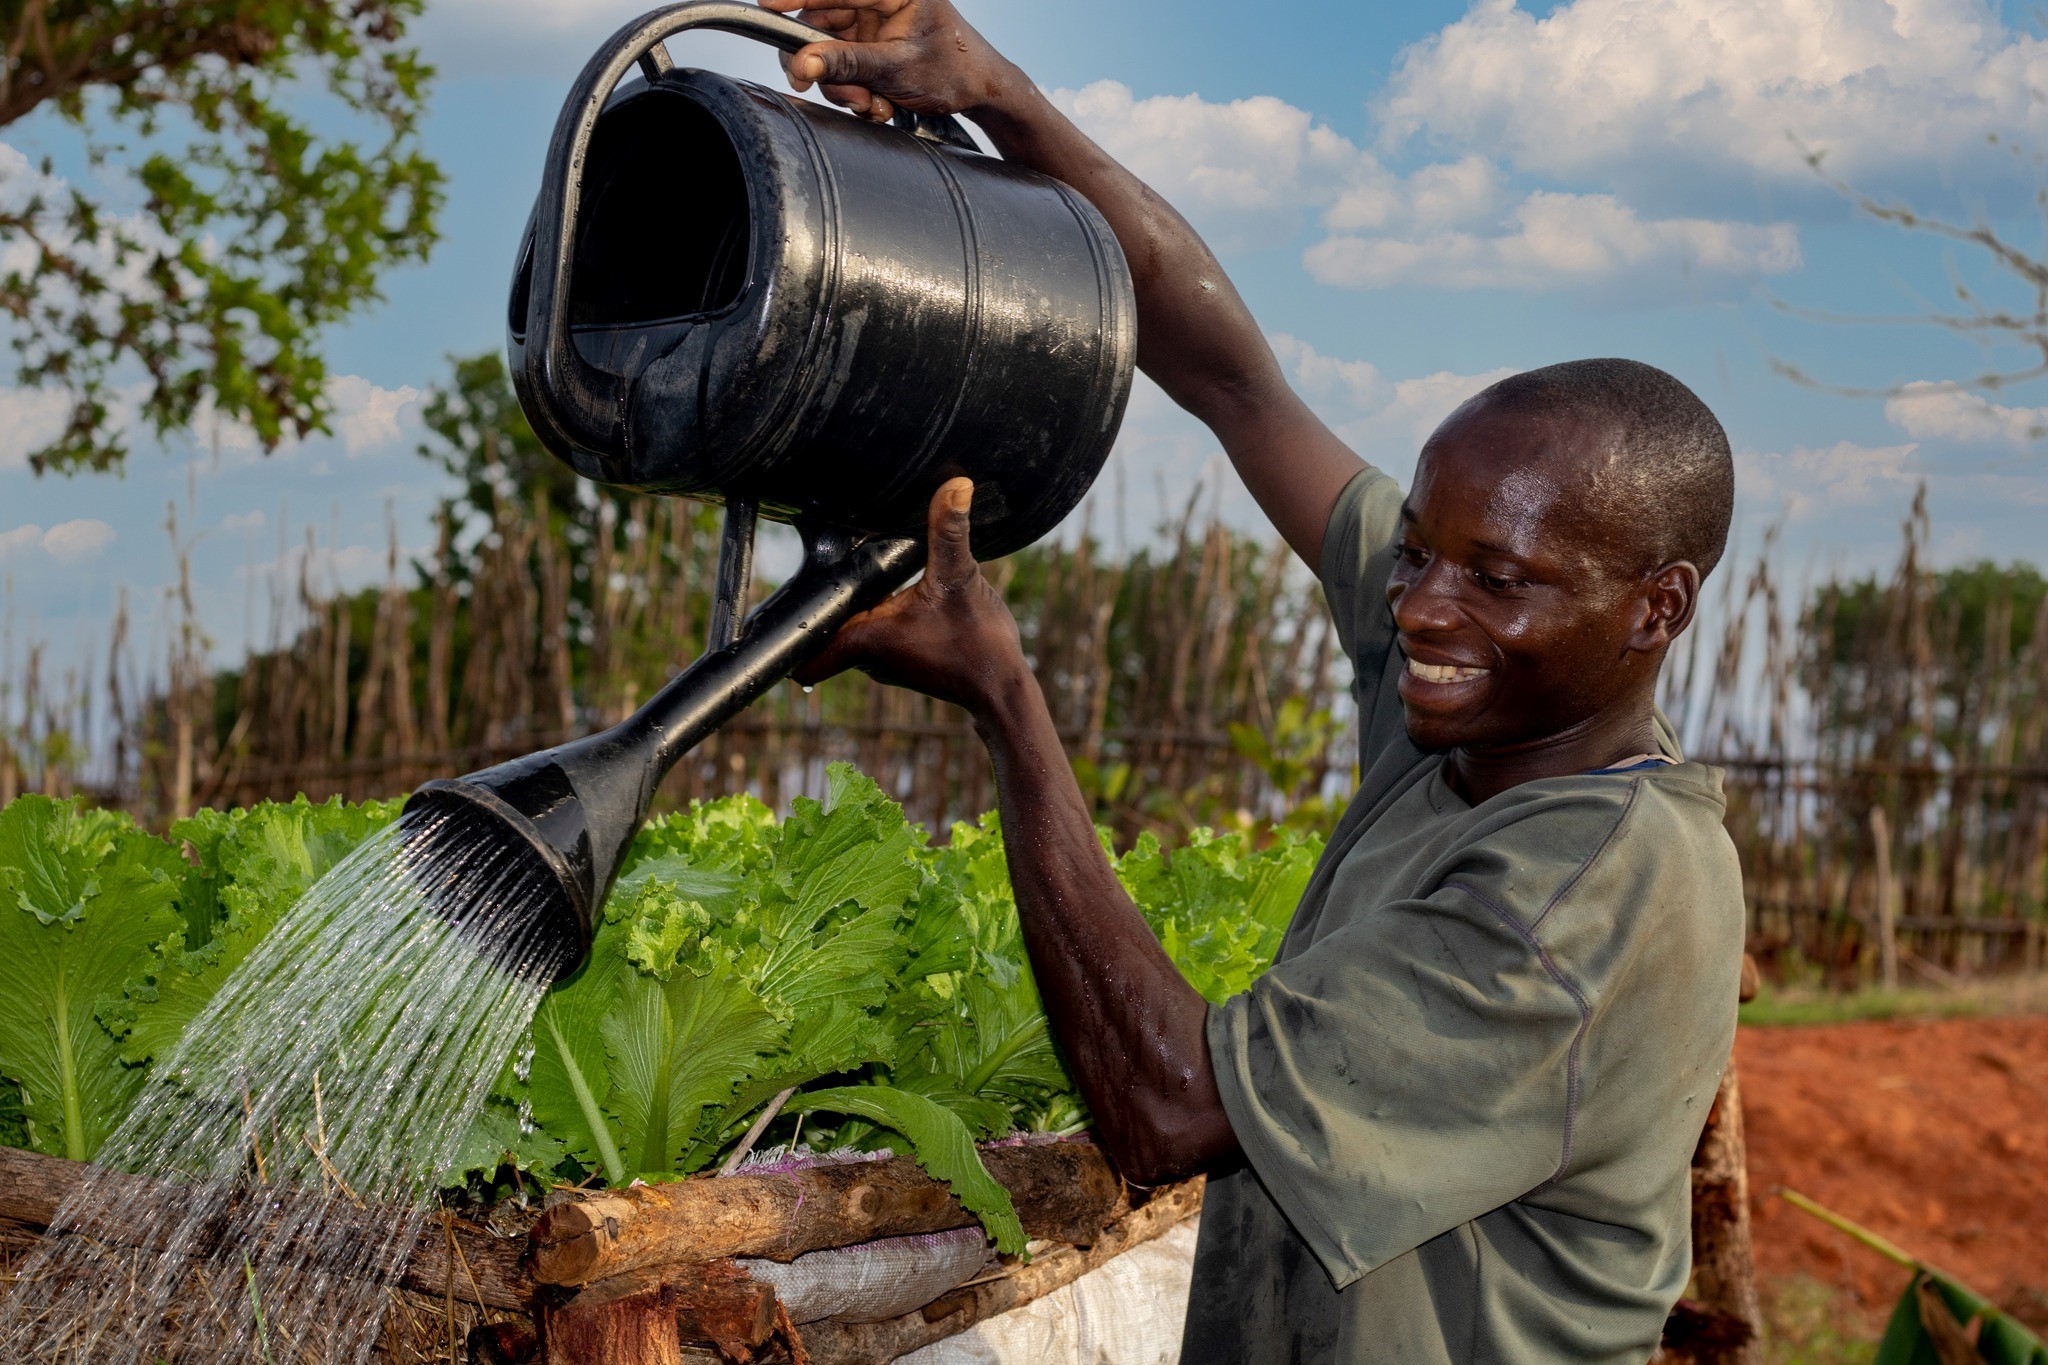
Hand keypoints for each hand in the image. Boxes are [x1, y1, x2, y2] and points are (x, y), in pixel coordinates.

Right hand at [757, 0, 1025, 124]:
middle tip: (839, 93)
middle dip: (825, 64)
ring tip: (872, 103)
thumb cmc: (953, 70)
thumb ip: (847, 64)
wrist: (979, 90)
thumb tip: (801, 63)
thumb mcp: (896, 69)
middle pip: (821, 22)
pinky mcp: (868, 41)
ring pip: (826, 48)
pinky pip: (839, 62)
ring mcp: (871, 20)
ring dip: (841, 84)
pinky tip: (877, 101)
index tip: (769, 6)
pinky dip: (851, 87)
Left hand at [793, 478, 1029, 713]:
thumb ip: (950, 532)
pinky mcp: (902, 659)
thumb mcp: (960, 578)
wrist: (1003, 687)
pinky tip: (892, 586)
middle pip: (825, 627)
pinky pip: (873, 631)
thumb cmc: (978, 645)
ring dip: (851, 602)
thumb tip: (955, 486)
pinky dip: (874, 610)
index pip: (802, 657)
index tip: (764, 618)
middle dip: (821, 598)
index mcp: (866, 638)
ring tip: (857, 567)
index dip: (779, 638)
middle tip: (817, 559)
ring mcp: (884, 661)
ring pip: (850, 626)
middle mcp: (868, 655)